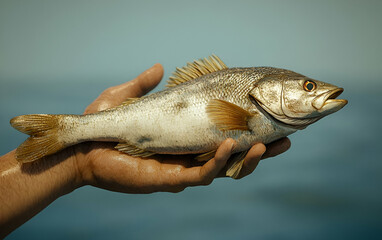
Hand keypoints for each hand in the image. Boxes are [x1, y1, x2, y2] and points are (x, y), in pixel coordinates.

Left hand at [73, 64, 290, 192]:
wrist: (83, 148)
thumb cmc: (104, 124)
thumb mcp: (129, 98)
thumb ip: (146, 84)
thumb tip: (161, 66)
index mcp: (185, 138)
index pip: (224, 136)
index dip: (247, 130)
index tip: (269, 118)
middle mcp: (189, 155)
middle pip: (233, 158)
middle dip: (260, 152)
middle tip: (285, 141)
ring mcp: (183, 169)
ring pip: (225, 169)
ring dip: (247, 159)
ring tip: (264, 144)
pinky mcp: (173, 179)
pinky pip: (204, 173)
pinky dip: (220, 161)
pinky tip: (231, 145)